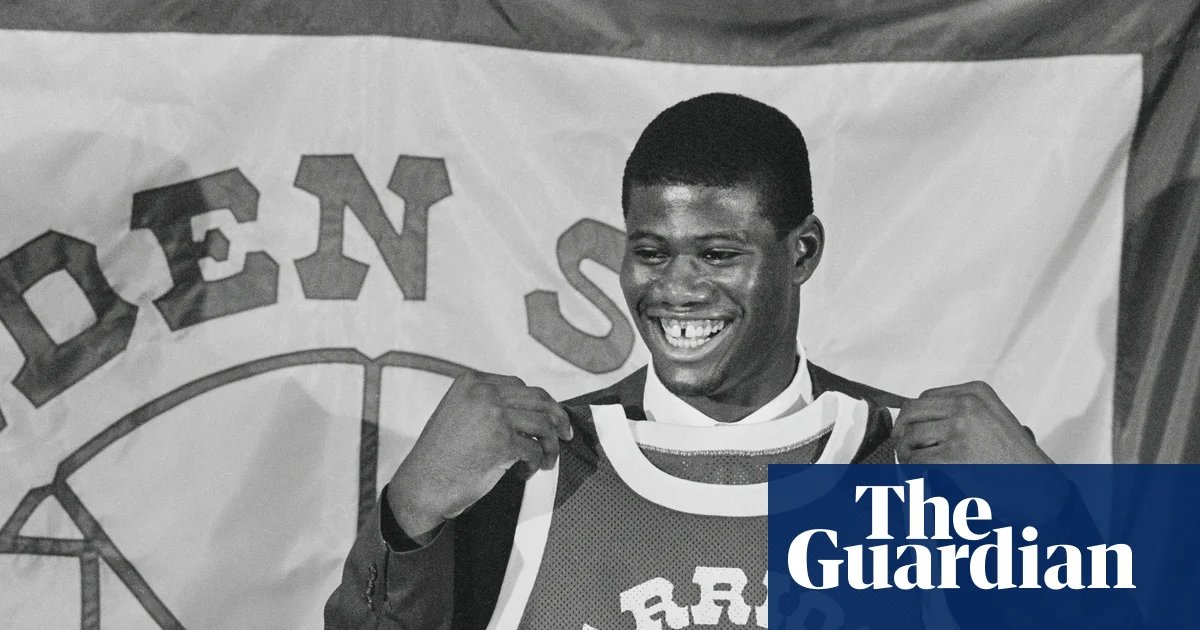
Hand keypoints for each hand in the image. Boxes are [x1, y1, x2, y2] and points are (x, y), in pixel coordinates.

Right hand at [385, 370, 571, 541]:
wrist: (421, 485)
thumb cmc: (441, 456)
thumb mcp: (460, 414)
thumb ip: (488, 404)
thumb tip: (533, 410)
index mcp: (472, 381)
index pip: (521, 386)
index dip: (541, 403)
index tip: (552, 419)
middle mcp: (483, 392)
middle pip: (539, 399)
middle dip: (558, 418)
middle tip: (565, 436)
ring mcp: (493, 415)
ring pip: (543, 424)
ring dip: (551, 446)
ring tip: (546, 462)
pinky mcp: (502, 442)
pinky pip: (536, 451)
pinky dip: (536, 465)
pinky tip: (523, 474)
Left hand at [893, 381, 1051, 464]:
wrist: (1039, 489)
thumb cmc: (1016, 462)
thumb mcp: (992, 422)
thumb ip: (960, 415)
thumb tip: (915, 421)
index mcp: (975, 392)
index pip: (926, 397)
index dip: (913, 417)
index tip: (909, 432)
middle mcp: (967, 404)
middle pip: (912, 411)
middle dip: (902, 431)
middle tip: (904, 449)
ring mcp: (961, 427)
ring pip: (910, 435)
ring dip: (906, 452)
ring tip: (913, 465)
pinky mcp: (955, 454)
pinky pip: (917, 458)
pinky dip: (911, 469)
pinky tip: (918, 475)